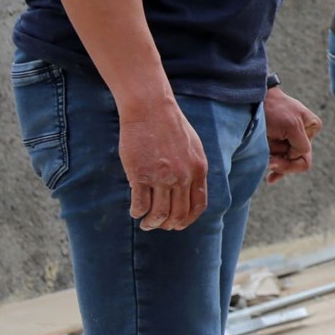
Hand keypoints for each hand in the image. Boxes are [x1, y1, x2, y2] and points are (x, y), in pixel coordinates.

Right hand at [118, 99, 208, 230]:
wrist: (150, 108)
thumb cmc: (169, 125)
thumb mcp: (192, 146)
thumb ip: (192, 168)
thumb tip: (188, 192)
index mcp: (198, 169)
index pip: (197, 206)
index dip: (187, 220)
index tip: (177, 224)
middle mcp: (183, 176)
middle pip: (178, 214)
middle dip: (167, 225)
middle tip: (157, 224)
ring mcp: (162, 177)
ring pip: (158, 214)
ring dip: (151, 223)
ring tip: (145, 222)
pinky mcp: (141, 175)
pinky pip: (140, 205)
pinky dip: (137, 212)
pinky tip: (135, 210)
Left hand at [264, 89, 321, 182]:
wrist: (254, 99)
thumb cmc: (274, 109)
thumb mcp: (292, 126)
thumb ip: (301, 145)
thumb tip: (295, 159)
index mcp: (312, 128)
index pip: (304, 158)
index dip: (289, 161)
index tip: (275, 156)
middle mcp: (303, 135)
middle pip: (295, 163)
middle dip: (281, 162)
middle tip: (267, 161)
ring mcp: (289, 139)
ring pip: (284, 162)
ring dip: (273, 160)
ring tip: (263, 150)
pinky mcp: (277, 142)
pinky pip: (280, 162)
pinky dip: (275, 169)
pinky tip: (270, 178)